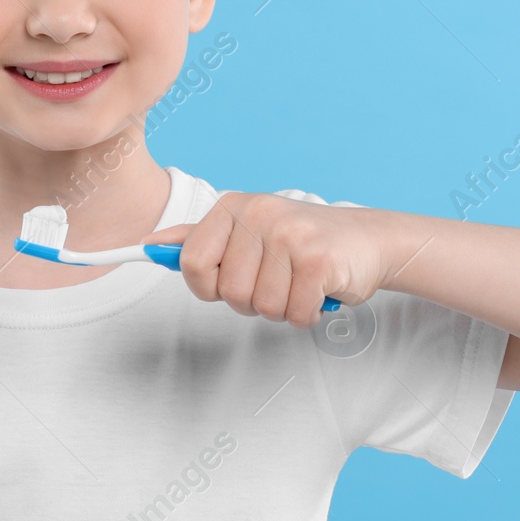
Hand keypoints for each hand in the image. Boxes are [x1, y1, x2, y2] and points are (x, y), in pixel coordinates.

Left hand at [139, 191, 387, 328]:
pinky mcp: (317, 260)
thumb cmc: (302, 243)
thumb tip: (150, 244)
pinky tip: (318, 291)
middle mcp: (258, 213)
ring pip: (261, 307)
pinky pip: (294, 313)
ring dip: (282, 309)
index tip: (227, 282)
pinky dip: (306, 314)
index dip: (207, 286)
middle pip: (227, 292)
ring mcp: (289, 234)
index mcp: (234, 206)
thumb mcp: (246, 231)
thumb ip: (198, 238)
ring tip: (299, 284)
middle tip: (277, 281)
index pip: (190, 262)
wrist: (368, 240)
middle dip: (252, 301)